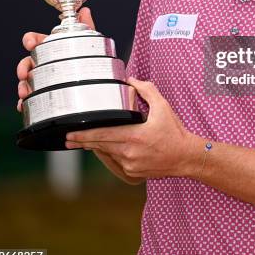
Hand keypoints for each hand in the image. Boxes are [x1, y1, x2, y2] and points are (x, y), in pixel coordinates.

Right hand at [16, 8, 95, 111]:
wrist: (100, 89)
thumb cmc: (90, 62)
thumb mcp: (90, 44)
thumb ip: (87, 27)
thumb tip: (85, 10)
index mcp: (53, 49)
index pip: (36, 41)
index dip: (30, 39)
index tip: (30, 42)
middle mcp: (45, 64)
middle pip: (27, 62)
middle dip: (23, 66)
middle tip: (24, 73)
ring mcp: (42, 80)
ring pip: (26, 81)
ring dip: (22, 85)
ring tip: (25, 91)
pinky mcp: (43, 97)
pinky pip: (30, 100)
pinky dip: (24, 102)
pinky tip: (23, 105)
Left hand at [65, 78, 198, 180]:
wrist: (186, 157)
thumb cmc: (175, 132)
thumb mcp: (163, 107)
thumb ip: (147, 90)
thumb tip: (132, 80)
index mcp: (134, 136)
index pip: (102, 135)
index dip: (84, 135)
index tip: (71, 134)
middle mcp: (129, 153)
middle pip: (99, 146)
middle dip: (83, 142)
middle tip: (69, 138)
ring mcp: (130, 165)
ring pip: (107, 155)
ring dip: (96, 147)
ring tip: (85, 142)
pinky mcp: (133, 174)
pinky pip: (115, 164)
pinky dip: (109, 155)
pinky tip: (105, 150)